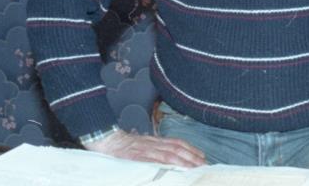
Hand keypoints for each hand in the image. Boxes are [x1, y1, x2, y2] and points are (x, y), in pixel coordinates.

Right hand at [84, 129, 206, 167]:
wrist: (104, 138)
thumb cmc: (121, 145)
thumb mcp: (140, 145)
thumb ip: (153, 150)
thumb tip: (168, 158)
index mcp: (154, 140)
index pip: (177, 143)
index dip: (191, 149)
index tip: (202, 156)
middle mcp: (152, 143)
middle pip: (177, 148)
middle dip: (192, 157)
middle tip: (205, 165)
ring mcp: (145, 149)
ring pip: (168, 154)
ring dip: (184, 161)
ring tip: (195, 169)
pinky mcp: (136, 156)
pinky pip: (152, 160)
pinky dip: (165, 164)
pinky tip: (173, 169)